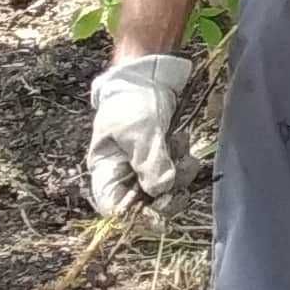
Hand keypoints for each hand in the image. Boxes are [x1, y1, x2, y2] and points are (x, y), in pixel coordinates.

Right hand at [87, 50, 194, 212]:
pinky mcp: (164, 158)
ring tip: (178, 143)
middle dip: (166, 191)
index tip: (160, 208)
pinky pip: (177, 172)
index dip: (136, 215)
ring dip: (179, 171)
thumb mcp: (140, 131)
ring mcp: (145, 167)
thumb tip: (161, 191)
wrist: (150, 75)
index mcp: (106, 171)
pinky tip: (180, 139)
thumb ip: (150, 162)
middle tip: (179, 176)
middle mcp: (124, 174)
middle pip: (145, 204)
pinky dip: (183, 160)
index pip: (115, 208)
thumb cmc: (133, 101)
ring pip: (166, 189)